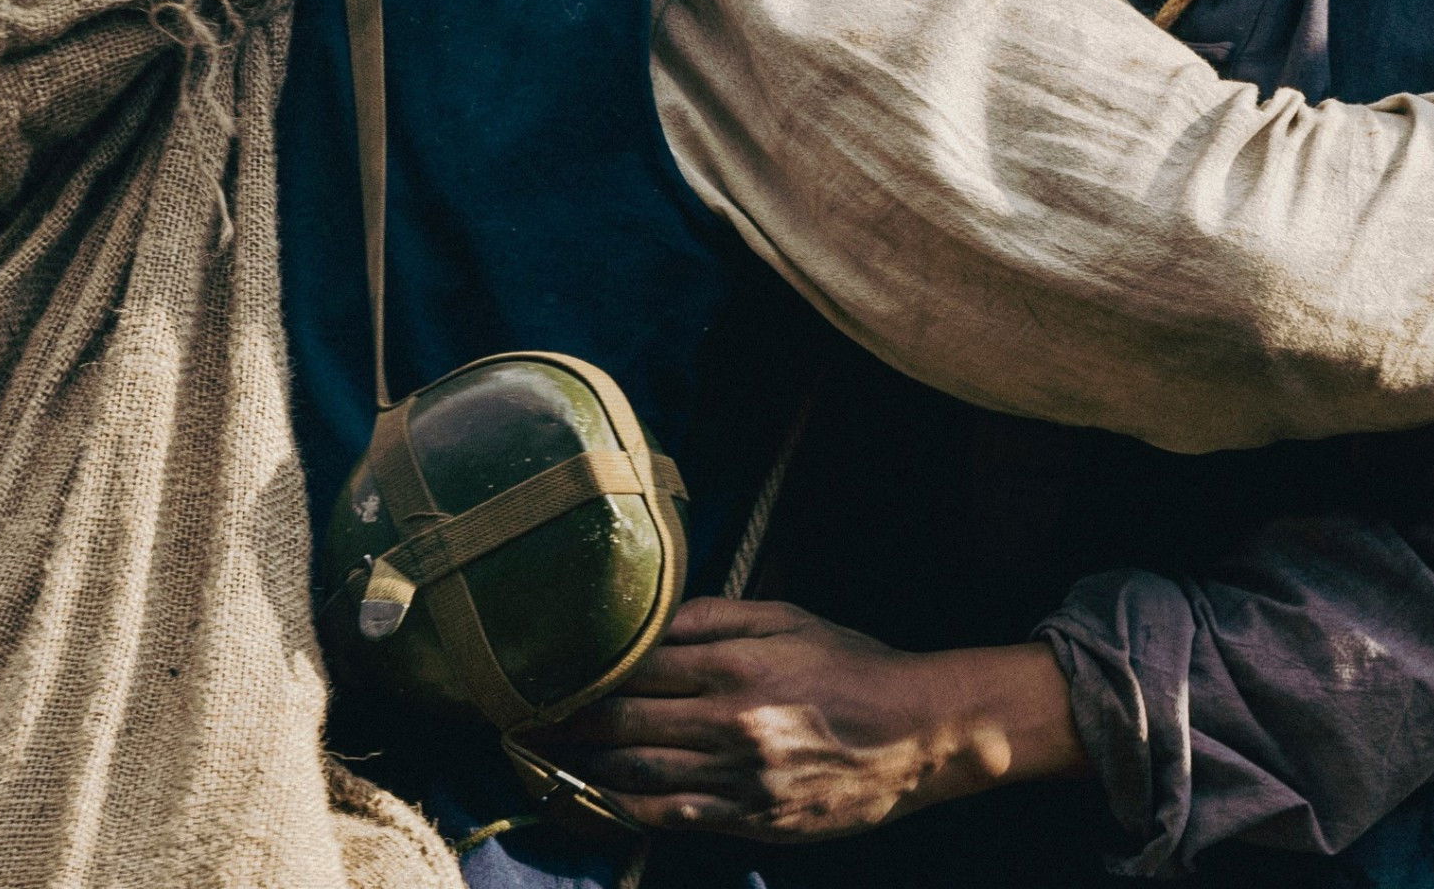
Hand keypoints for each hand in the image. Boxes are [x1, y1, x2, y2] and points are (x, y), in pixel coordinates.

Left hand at [525, 599, 1078, 840]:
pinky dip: (619, 808)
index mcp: (739, 664)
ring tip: (534, 757)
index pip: (635, 665)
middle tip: (512, 717)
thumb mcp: (793, 619)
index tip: (539, 670)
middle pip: (620, 721)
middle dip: (560, 720)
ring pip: (633, 772)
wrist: (921, 734)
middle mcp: (730, 721)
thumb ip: (720, 615)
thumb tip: (654, 618)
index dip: (579, 670)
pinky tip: (588, 799)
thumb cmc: (856, 668)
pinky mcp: (749, 818)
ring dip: (576, 766)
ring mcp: (737, 776)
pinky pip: (667, 815)